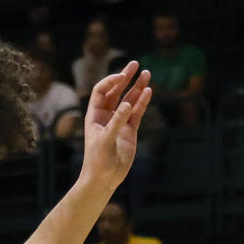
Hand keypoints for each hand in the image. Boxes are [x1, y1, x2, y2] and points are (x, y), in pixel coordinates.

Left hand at [80, 63, 152, 190]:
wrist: (104, 179)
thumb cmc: (98, 161)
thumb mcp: (106, 140)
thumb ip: (117, 121)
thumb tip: (127, 104)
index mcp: (94, 116)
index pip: (101, 92)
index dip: (110, 82)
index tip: (121, 77)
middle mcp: (106, 117)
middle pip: (116, 91)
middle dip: (125, 77)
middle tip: (135, 64)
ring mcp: (119, 123)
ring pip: (129, 100)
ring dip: (137, 87)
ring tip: (147, 74)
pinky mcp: (129, 131)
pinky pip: (137, 113)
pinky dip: (143, 102)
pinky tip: (149, 92)